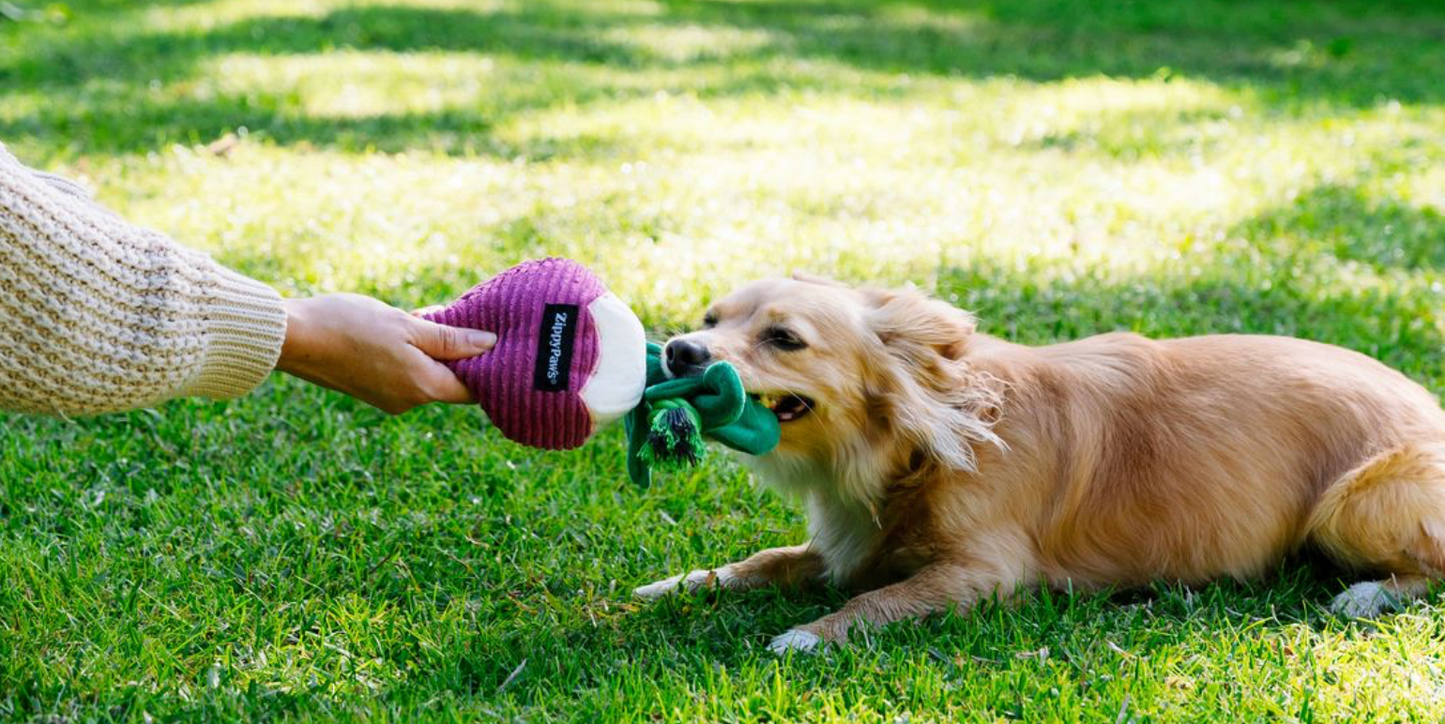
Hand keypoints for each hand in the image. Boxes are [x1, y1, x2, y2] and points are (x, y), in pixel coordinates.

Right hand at [276, 294, 494, 413]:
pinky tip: (401, 327)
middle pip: (450, 381)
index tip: (494, 339)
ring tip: (425, 316)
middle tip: (458, 316)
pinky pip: (404, 373)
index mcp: (423, 387)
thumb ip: (451, 339)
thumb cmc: (350, 326)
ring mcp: (388, 398)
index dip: (487, 366)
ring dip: (432, 349)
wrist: (293, 338)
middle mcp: (408, 401)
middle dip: (458, 351)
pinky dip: (410, 353)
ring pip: (426, 374)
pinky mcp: (370, 390)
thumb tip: (490, 345)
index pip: (472, 388)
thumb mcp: (408, 326)